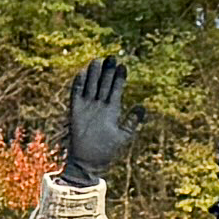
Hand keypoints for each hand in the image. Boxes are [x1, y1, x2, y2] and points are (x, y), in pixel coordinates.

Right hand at [58, 55, 136, 189]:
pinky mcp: (75, 110)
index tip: (123, 66)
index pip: (116, 89)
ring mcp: (87, 107)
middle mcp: (100, 105)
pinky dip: (78, 84)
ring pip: (91, 85)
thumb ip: (132, 121)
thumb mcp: (123, 135)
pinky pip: (76, 94)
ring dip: (94, 74)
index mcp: (112, 110)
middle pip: (104, 84)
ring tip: (97, 60)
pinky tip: (81, 73)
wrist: (88, 161)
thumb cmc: (107, 150)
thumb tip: (142, 106)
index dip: (120, 78)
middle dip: (108, 71)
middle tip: (112, 57)